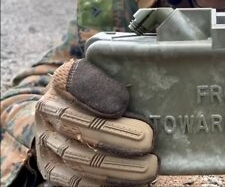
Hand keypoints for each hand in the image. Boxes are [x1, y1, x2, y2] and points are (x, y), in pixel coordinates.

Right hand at [35, 59, 157, 185]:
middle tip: (148, 139)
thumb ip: (123, 72)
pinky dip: (106, 183)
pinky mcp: (53, 168)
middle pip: (77, 124)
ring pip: (78, 158)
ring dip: (116, 165)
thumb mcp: (110, 74)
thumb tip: (152, 73)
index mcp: (63, 81)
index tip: (123, 102)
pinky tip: (134, 182)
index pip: (71, 80)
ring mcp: (48, 142)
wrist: (72, 115)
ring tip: (150, 166)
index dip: (94, 90)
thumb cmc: (106, 91)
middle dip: (116, 134)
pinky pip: (76, 181)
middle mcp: (50, 111)